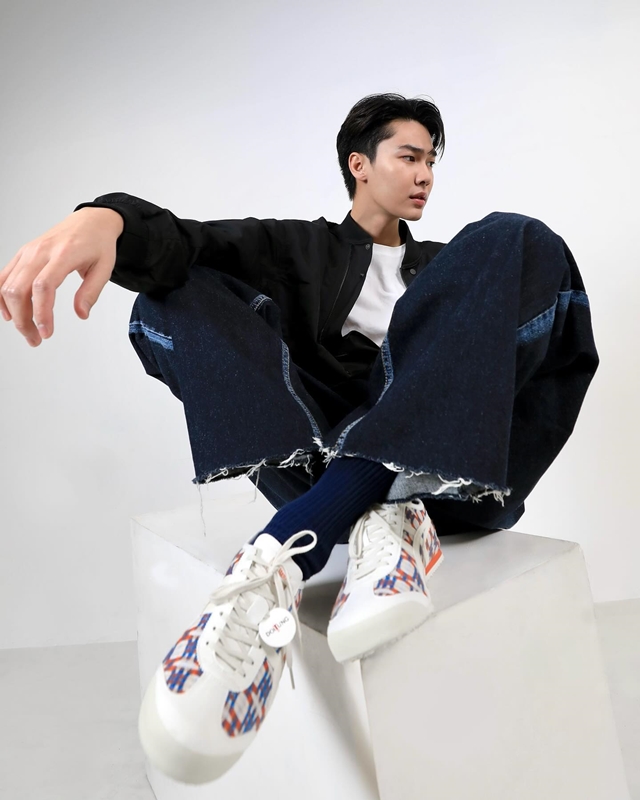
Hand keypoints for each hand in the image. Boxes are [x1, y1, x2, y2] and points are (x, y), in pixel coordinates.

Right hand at [0, 206, 123, 346]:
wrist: (90, 221)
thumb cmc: (98, 243)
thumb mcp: (105, 268)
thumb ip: (92, 292)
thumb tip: (81, 314)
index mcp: (63, 254)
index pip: (43, 286)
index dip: (41, 312)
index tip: (46, 332)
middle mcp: (40, 251)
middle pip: (18, 289)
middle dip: (23, 319)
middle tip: (36, 339)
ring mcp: (28, 252)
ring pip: (6, 285)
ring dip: (12, 312)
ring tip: (28, 330)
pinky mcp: (22, 254)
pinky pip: (3, 276)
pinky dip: (1, 297)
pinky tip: (10, 313)